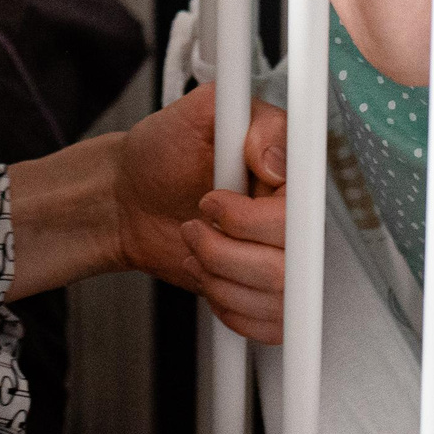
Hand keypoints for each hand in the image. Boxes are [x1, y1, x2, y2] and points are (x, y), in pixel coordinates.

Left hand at [114, 83, 290, 342]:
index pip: (303, 213)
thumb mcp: (200, 111)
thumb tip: (277, 161)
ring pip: (274, 296)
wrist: (130, 198)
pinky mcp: (267, 295)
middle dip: (224, 250)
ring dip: (218, 276)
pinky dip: (228, 305)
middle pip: (287, 264)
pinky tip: (207, 276)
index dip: (255, 219)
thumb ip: (253, 120)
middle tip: (194, 224)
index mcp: (290, 174)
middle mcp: (294, 219)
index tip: (211, 203)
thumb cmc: (163, 151)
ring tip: (195, 246)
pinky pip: (268, 323)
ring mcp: (282, 259)